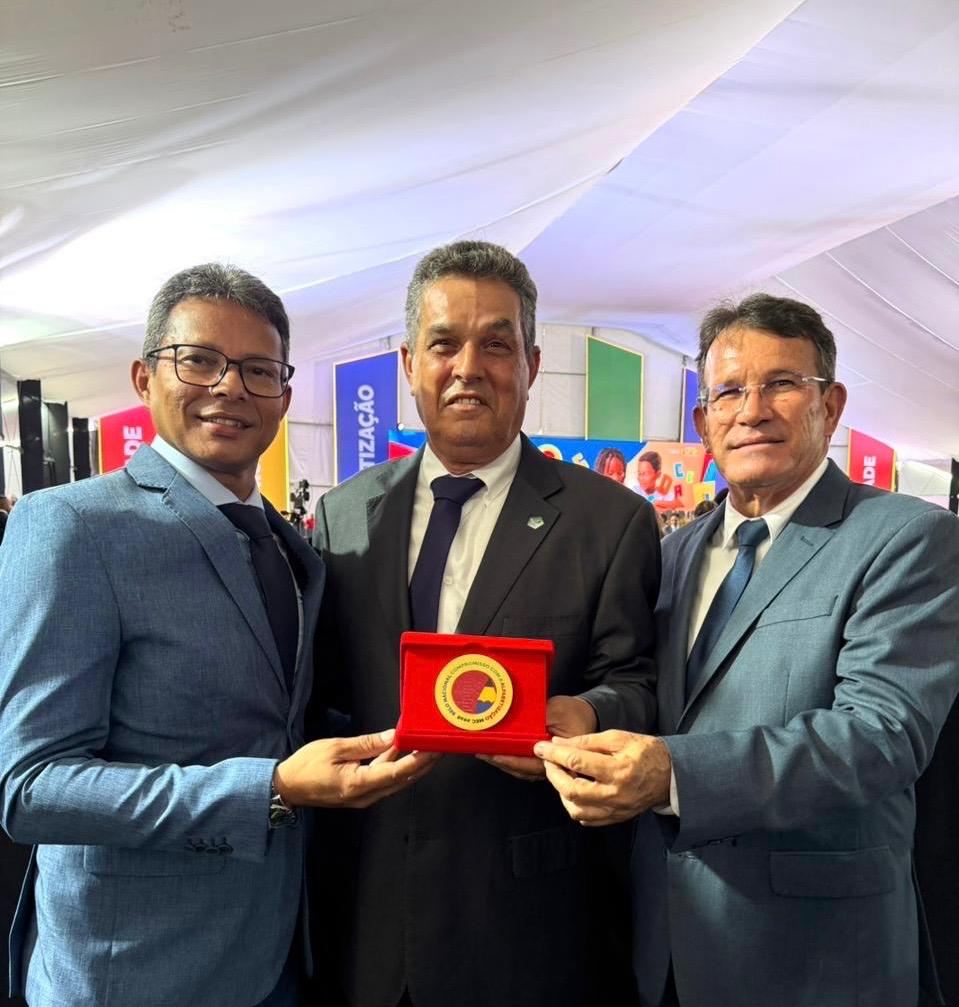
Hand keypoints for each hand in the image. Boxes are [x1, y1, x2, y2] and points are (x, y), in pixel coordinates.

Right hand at [274, 729, 438, 807]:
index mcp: (358, 784)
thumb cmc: (306, 766)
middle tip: (441, 746)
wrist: (286, 788)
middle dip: (423, 763)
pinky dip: (396, 766)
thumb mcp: (336, 748)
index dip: (418, 761)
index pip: (397, 772)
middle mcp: (365, 796)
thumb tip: (395, 736)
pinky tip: (403, 751)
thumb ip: (367, 743)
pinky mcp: (360, 793)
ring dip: (413, 765)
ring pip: (395, 780)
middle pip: (402, 779)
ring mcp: (364, 797)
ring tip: (428, 746)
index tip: (434, 748)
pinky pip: (384, 780)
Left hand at [477, 695, 597, 781]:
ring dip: (502, 762)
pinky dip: (509, 761)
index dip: (510, 759)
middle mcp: (552, 765)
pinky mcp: (542, 761)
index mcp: (558, 755)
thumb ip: (539, 720)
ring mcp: (547, 765)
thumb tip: (517, 725)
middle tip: (482, 752)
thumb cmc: (572, 713)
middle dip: (500, 761)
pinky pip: (523, 765)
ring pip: (521, 770)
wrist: (586, 715)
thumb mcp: (556, 711)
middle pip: (522, 769)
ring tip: (484, 753)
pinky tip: (495, 754)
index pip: (530, 762)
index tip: (494, 753)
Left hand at [533, 730, 670, 825]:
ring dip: (561, 792)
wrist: (670, 776)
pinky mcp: (615, 819)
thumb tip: (558, 742)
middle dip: (553, 774)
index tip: (540, 747)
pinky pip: (586, 819)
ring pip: (576, 809)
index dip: (554, 754)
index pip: (577, 762)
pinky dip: (574, 805)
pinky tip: (574, 790)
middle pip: (572, 790)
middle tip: (548, 761)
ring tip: (562, 775)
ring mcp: (615, 810)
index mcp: (618, 770)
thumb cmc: (645, 752)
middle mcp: (615, 794)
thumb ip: (587, 741)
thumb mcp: (618, 738)